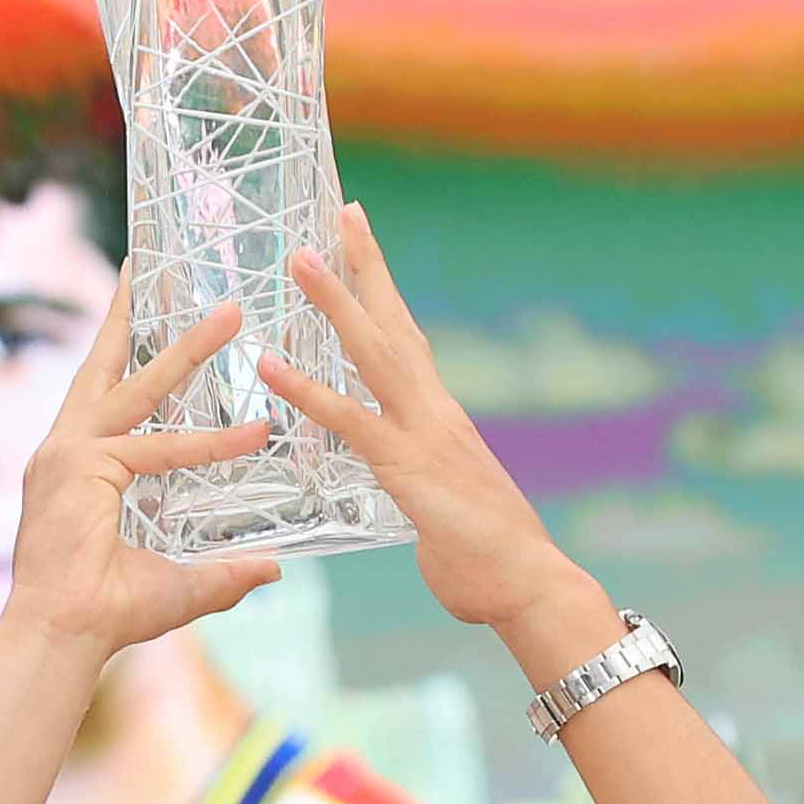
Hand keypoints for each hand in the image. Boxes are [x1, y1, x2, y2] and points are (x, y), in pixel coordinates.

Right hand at [4, 275, 285, 657]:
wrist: (61, 639)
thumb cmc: (106, 614)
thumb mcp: (181, 584)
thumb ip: (226, 570)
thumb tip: (274, 567)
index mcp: (78, 465)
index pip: (110, 394)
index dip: (133, 354)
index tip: (150, 312)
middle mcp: (66, 449)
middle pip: (109, 366)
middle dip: (137, 315)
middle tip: (158, 266)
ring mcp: (66, 454)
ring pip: (139, 391)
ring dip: (187, 349)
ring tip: (232, 314)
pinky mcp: (78, 468)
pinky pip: (155, 450)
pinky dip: (206, 444)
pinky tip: (254, 434)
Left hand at [262, 201, 600, 638]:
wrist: (532, 589)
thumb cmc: (492, 566)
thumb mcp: (446, 518)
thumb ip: (425, 500)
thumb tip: (424, 513)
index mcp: (441, 420)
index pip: (408, 343)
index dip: (384, 295)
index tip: (365, 248)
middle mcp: (435, 413)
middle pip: (396, 325)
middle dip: (367, 268)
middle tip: (343, 214)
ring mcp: (424, 435)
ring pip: (373, 353)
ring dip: (334, 304)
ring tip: (298, 259)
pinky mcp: (408, 468)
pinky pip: (350, 420)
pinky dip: (308, 390)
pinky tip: (270, 366)